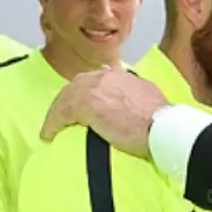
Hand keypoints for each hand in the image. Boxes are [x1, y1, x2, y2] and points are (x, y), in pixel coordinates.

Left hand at [40, 68, 168, 157]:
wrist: (163, 128)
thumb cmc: (163, 122)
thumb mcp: (150, 100)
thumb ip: (136, 95)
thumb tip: (132, 103)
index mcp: (123, 76)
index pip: (97, 78)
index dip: (86, 90)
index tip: (81, 101)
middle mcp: (107, 77)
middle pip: (78, 84)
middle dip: (68, 99)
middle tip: (61, 116)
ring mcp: (96, 88)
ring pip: (66, 97)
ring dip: (57, 112)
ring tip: (52, 128)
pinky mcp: (86, 104)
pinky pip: (62, 113)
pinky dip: (53, 123)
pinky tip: (49, 135)